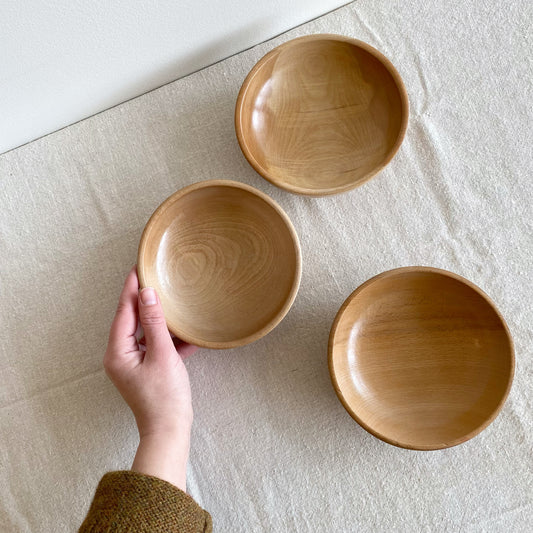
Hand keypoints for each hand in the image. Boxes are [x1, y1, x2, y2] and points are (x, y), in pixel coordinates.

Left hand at [103, 266, 197, 490]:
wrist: (170, 430)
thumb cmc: (164, 396)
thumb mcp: (162, 354)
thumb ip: (155, 322)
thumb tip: (147, 294)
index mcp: (118, 352)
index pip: (123, 312)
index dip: (131, 290)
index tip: (138, 268)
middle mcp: (120, 356)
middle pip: (132, 320)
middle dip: (145, 300)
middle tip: (155, 278)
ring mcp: (133, 363)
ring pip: (145, 332)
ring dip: (160, 319)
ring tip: (171, 299)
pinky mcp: (147, 369)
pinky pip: (155, 345)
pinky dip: (169, 338)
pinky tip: (185, 332)